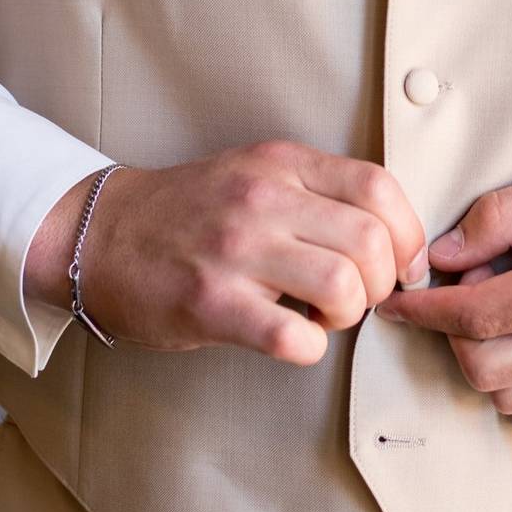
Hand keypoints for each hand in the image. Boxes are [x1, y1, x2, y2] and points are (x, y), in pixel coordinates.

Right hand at [25, 141, 426, 364]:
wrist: (102, 234)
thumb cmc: (194, 213)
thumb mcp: (260, 174)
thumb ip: (323, 194)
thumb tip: (396, 244)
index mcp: (284, 165)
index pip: (381, 188)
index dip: (409, 236)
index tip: (403, 267)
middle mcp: (263, 199)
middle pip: (372, 243)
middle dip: (383, 285)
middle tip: (358, 298)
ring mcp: (235, 250)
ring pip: (343, 285)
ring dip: (348, 314)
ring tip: (322, 315)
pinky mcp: (210, 303)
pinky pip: (294, 336)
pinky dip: (311, 346)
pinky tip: (294, 337)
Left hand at [377, 138, 511, 452]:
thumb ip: (497, 220)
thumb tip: (442, 256)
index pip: (469, 318)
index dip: (422, 310)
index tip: (398, 301)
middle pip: (479, 367)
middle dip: (450, 333)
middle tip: (464, 291)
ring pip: (508, 399)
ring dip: (483, 361)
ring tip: (500, 315)